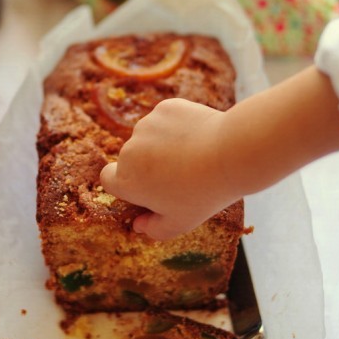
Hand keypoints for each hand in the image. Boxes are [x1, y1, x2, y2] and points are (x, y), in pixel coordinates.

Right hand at [100, 98, 234, 239]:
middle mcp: (129, 151)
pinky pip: (165, 119)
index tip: (146, 188)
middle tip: (180, 175)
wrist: (230, 153)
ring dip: (162, 144)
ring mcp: (146, 126)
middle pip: (131, 159)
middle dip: (148, 166)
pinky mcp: (165, 108)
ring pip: (149, 137)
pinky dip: (176, 127)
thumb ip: (153, 229)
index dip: (126, 184)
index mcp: (127, 181)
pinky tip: (197, 137)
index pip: (108, 179)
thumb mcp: (179, 223)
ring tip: (193, 155)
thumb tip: (139, 225)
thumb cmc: (203, 193)